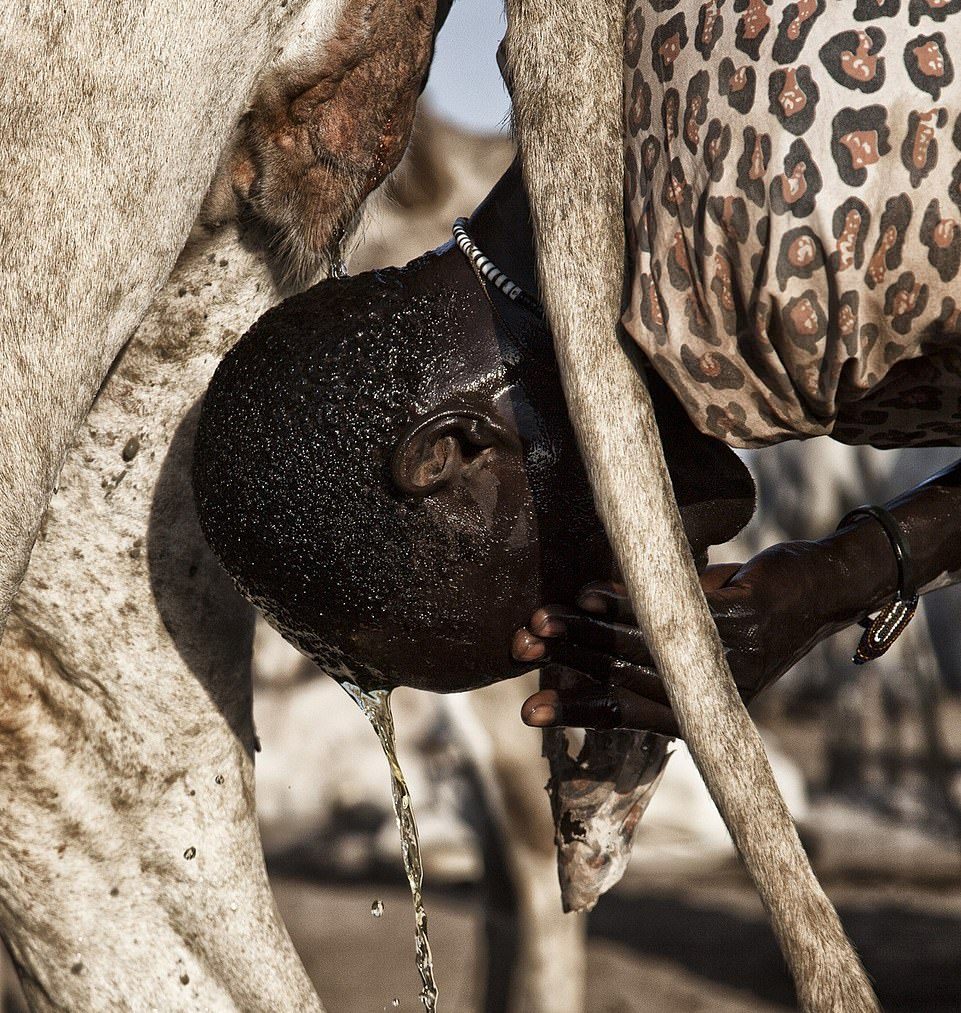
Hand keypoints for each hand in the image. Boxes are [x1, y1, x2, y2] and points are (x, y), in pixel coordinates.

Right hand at [512, 541, 851, 735]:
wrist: (822, 586)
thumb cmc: (747, 612)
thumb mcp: (697, 639)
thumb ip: (647, 643)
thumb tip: (578, 632)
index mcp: (704, 708)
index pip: (630, 713)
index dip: (578, 711)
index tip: (529, 712)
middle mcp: (718, 691)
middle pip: (627, 677)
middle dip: (568, 662)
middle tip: (520, 648)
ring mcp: (734, 655)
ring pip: (643, 643)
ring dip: (585, 630)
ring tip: (540, 621)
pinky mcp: (746, 615)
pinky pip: (672, 608)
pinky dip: (625, 599)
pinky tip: (589, 592)